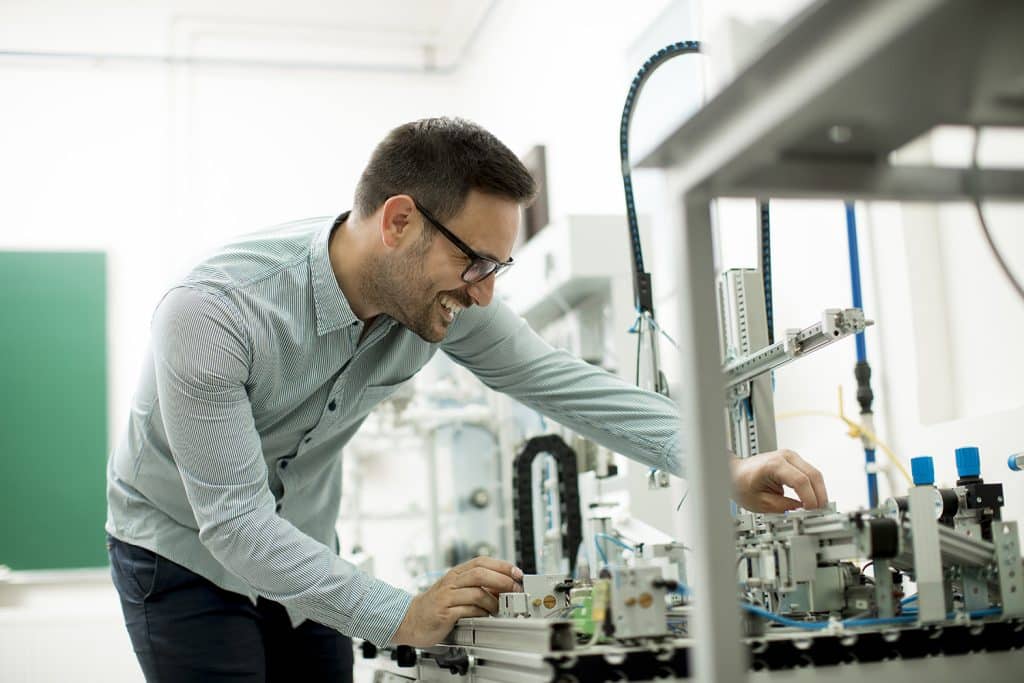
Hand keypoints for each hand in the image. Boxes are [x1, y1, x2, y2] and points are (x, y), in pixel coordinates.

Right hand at [390, 557, 523, 647]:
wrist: (410, 619)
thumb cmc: (436, 605)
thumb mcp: (456, 590)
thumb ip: (476, 586)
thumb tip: (503, 587)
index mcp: (456, 573)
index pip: (482, 561)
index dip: (502, 566)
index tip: (517, 573)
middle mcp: (452, 581)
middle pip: (481, 573)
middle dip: (503, 581)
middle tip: (515, 590)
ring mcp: (447, 596)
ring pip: (477, 591)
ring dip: (493, 601)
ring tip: (499, 608)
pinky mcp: (444, 612)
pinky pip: (468, 610)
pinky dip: (481, 613)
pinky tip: (484, 616)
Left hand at [730, 449, 827, 512]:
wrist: (735, 472)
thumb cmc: (741, 482)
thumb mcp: (760, 502)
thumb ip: (782, 507)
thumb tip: (801, 511)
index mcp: (774, 464)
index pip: (801, 481)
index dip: (810, 499)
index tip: (812, 512)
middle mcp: (785, 456)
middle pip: (813, 475)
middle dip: (820, 496)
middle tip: (820, 512)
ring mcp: (790, 456)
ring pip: (815, 474)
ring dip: (819, 492)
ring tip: (817, 508)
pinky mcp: (793, 460)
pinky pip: (810, 473)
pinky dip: (814, 487)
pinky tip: (812, 499)